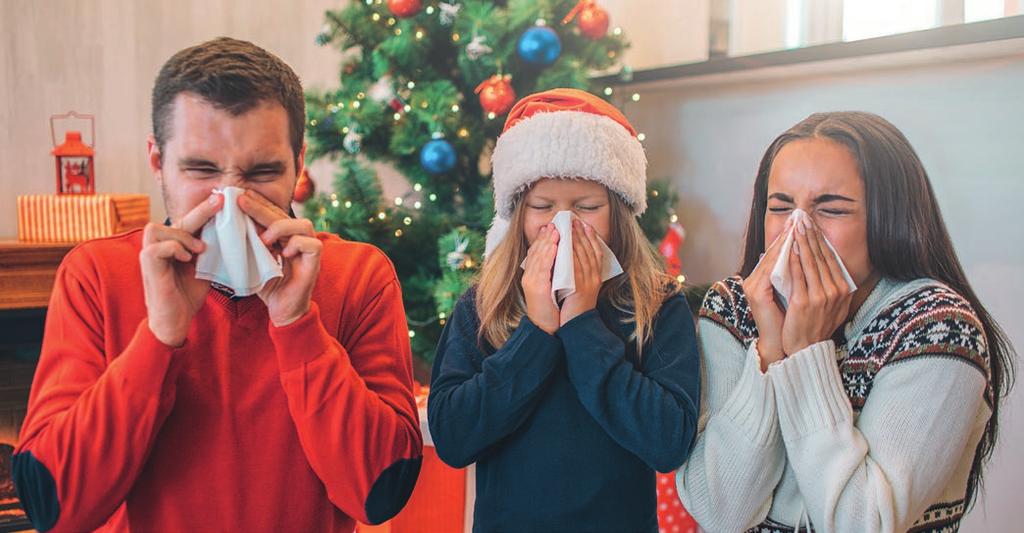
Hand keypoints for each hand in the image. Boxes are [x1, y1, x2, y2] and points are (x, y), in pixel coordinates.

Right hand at [141, 193, 222, 346]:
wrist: (175, 320)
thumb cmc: (188, 294)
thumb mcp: (205, 268)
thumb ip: (211, 250)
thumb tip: (230, 232)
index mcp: (174, 244)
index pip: (189, 222)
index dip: (205, 210)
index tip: (223, 198)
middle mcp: (159, 245)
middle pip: (177, 220)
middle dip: (201, 211)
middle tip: (220, 202)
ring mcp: (150, 254)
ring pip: (159, 228)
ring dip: (182, 236)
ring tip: (199, 250)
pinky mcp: (146, 264)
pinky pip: (156, 246)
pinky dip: (173, 248)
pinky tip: (186, 259)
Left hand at [238, 189, 322, 326]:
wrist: (282, 311)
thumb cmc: (268, 286)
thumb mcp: (253, 261)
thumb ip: (248, 244)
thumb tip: (230, 225)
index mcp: (285, 237)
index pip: (274, 213)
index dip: (260, 203)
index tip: (240, 195)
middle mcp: (299, 240)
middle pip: (285, 215)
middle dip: (262, 207)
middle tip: (241, 201)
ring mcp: (309, 251)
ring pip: (303, 225)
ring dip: (281, 228)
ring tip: (263, 239)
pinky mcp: (315, 263)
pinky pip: (311, 245)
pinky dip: (296, 245)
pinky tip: (283, 253)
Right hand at [522, 223, 559, 334]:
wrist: (545, 327)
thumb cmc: (551, 307)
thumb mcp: (551, 286)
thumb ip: (553, 272)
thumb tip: (561, 257)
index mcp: (533, 274)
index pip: (536, 251)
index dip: (544, 238)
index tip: (552, 227)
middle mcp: (529, 276)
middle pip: (536, 251)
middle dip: (546, 236)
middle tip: (555, 223)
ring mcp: (532, 281)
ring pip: (539, 256)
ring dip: (547, 242)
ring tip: (555, 230)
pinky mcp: (536, 288)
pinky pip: (542, 268)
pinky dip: (548, 255)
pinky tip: (554, 246)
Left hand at [560, 219, 603, 325]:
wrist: (578, 326)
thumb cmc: (577, 308)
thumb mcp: (582, 288)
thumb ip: (580, 274)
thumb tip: (573, 258)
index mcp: (596, 276)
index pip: (596, 251)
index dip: (591, 237)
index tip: (584, 224)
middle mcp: (595, 277)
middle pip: (590, 250)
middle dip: (582, 234)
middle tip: (574, 220)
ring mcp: (589, 282)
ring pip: (583, 256)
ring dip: (576, 240)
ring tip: (569, 227)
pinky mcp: (580, 287)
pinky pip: (575, 267)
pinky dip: (571, 254)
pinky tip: (565, 245)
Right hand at [743, 216, 790, 369]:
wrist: (784, 346)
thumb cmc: (791, 323)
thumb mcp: (793, 295)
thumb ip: (793, 278)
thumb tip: (804, 259)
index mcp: (760, 280)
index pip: (775, 254)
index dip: (789, 238)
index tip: (801, 223)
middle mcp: (753, 281)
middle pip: (772, 252)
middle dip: (788, 234)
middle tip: (800, 217)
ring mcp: (753, 286)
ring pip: (772, 258)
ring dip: (786, 241)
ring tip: (798, 226)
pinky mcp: (757, 293)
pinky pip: (773, 270)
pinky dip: (785, 258)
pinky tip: (796, 247)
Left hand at [781, 216, 851, 354]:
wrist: (805, 349)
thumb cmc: (815, 325)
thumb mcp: (832, 305)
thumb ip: (832, 286)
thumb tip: (826, 264)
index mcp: (843, 290)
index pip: (830, 258)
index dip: (821, 239)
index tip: (812, 224)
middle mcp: (835, 291)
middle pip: (822, 256)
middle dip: (811, 234)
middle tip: (803, 216)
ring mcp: (821, 296)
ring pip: (811, 262)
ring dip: (802, 241)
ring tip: (796, 225)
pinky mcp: (805, 301)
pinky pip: (798, 274)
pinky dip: (794, 258)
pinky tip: (789, 246)